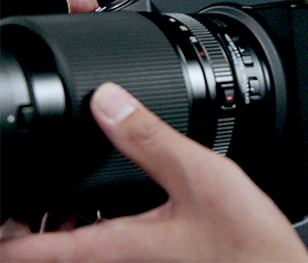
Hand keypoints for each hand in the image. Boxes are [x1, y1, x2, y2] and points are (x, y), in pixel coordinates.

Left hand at [0, 0, 307, 261]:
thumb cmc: (244, 243)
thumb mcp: (197, 177)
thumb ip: (149, 137)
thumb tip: (107, 101)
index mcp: (110, 244)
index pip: (24, 250)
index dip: (0, 228)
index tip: (1, 194)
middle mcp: (113, 258)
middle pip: (38, 248)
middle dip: (21, 214)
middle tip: (24, 176)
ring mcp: (130, 258)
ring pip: (71, 241)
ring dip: (53, 213)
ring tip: (55, 177)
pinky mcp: (149, 251)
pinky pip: (100, 234)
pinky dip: (89, 212)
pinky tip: (111, 187)